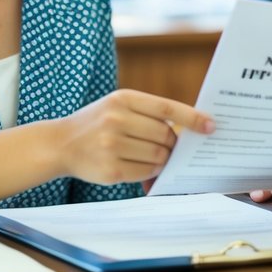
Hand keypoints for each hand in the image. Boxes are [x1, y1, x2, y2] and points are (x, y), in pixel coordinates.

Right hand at [56, 89, 213, 185]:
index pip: (167, 108)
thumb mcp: (118, 105)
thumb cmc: (98, 123)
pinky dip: (150, 172)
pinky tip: (141, 167)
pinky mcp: (110, 169)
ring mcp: (111, 144)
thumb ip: (148, 112)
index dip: (192, 118)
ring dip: (163, 160)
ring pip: (158, 156)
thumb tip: (188, 129)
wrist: (60, 143)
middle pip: (165, 136)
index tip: (211, 126)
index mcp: (123, 98)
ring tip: (153, 157)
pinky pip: (145, 172)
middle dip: (172, 145)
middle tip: (170, 148)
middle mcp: (116, 119)